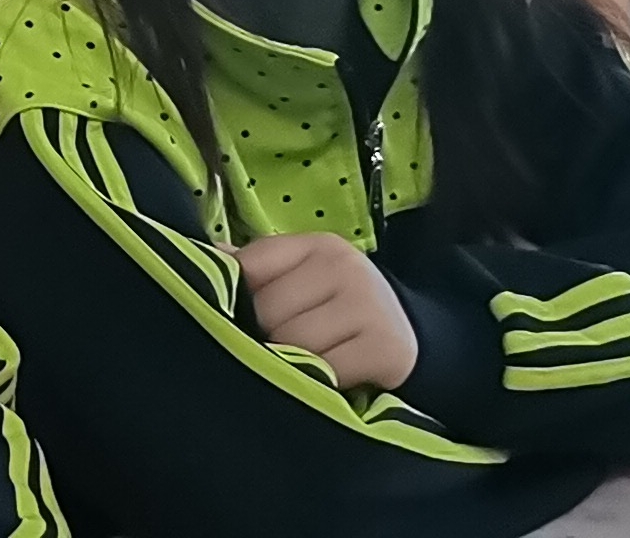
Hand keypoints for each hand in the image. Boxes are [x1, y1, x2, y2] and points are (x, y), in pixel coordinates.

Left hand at [239, 234, 417, 388]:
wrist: (415, 343)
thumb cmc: (342, 312)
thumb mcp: (306, 282)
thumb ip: (260, 271)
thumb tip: (214, 257)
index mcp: (318, 246)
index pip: (249, 266)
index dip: (236, 299)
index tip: (240, 318)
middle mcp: (345, 267)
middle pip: (267, 310)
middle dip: (265, 336)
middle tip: (282, 348)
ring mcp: (368, 304)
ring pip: (292, 343)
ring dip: (291, 362)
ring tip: (304, 364)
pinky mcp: (385, 346)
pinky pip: (324, 371)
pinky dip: (319, 383)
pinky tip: (329, 380)